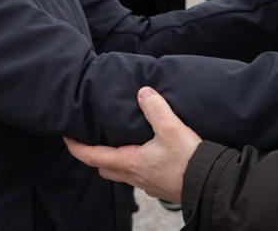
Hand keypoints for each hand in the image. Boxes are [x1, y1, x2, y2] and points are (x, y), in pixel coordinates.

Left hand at [65, 87, 200, 203]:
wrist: (210, 185)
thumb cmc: (188, 160)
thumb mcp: (171, 128)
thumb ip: (155, 108)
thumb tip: (142, 92)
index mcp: (131, 162)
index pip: (93, 157)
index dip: (77, 147)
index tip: (67, 137)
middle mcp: (135, 176)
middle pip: (105, 168)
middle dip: (94, 155)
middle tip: (92, 139)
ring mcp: (148, 183)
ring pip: (122, 173)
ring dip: (115, 160)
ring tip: (119, 142)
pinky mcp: (160, 185)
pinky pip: (139, 176)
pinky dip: (134, 164)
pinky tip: (146, 153)